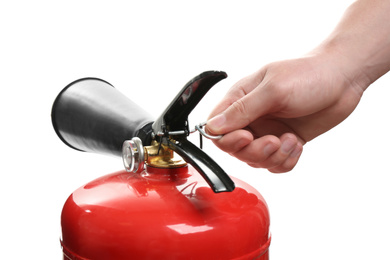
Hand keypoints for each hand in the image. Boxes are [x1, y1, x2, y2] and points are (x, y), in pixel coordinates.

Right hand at [207, 53, 365, 172]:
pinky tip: (296, 145)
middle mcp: (250, 116)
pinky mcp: (283, 141)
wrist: (343, 79)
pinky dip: (285, 161)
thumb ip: (242, 109)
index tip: (247, 137)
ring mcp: (267, 130)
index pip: (216, 128)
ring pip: (255, 160)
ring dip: (273, 157)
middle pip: (235, 149)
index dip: (227, 139)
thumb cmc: (308, 75)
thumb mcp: (273, 90)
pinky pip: (275, 164)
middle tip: (274, 141)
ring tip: (290, 140)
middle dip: (255, 151)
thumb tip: (213, 126)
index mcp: (240, 98)